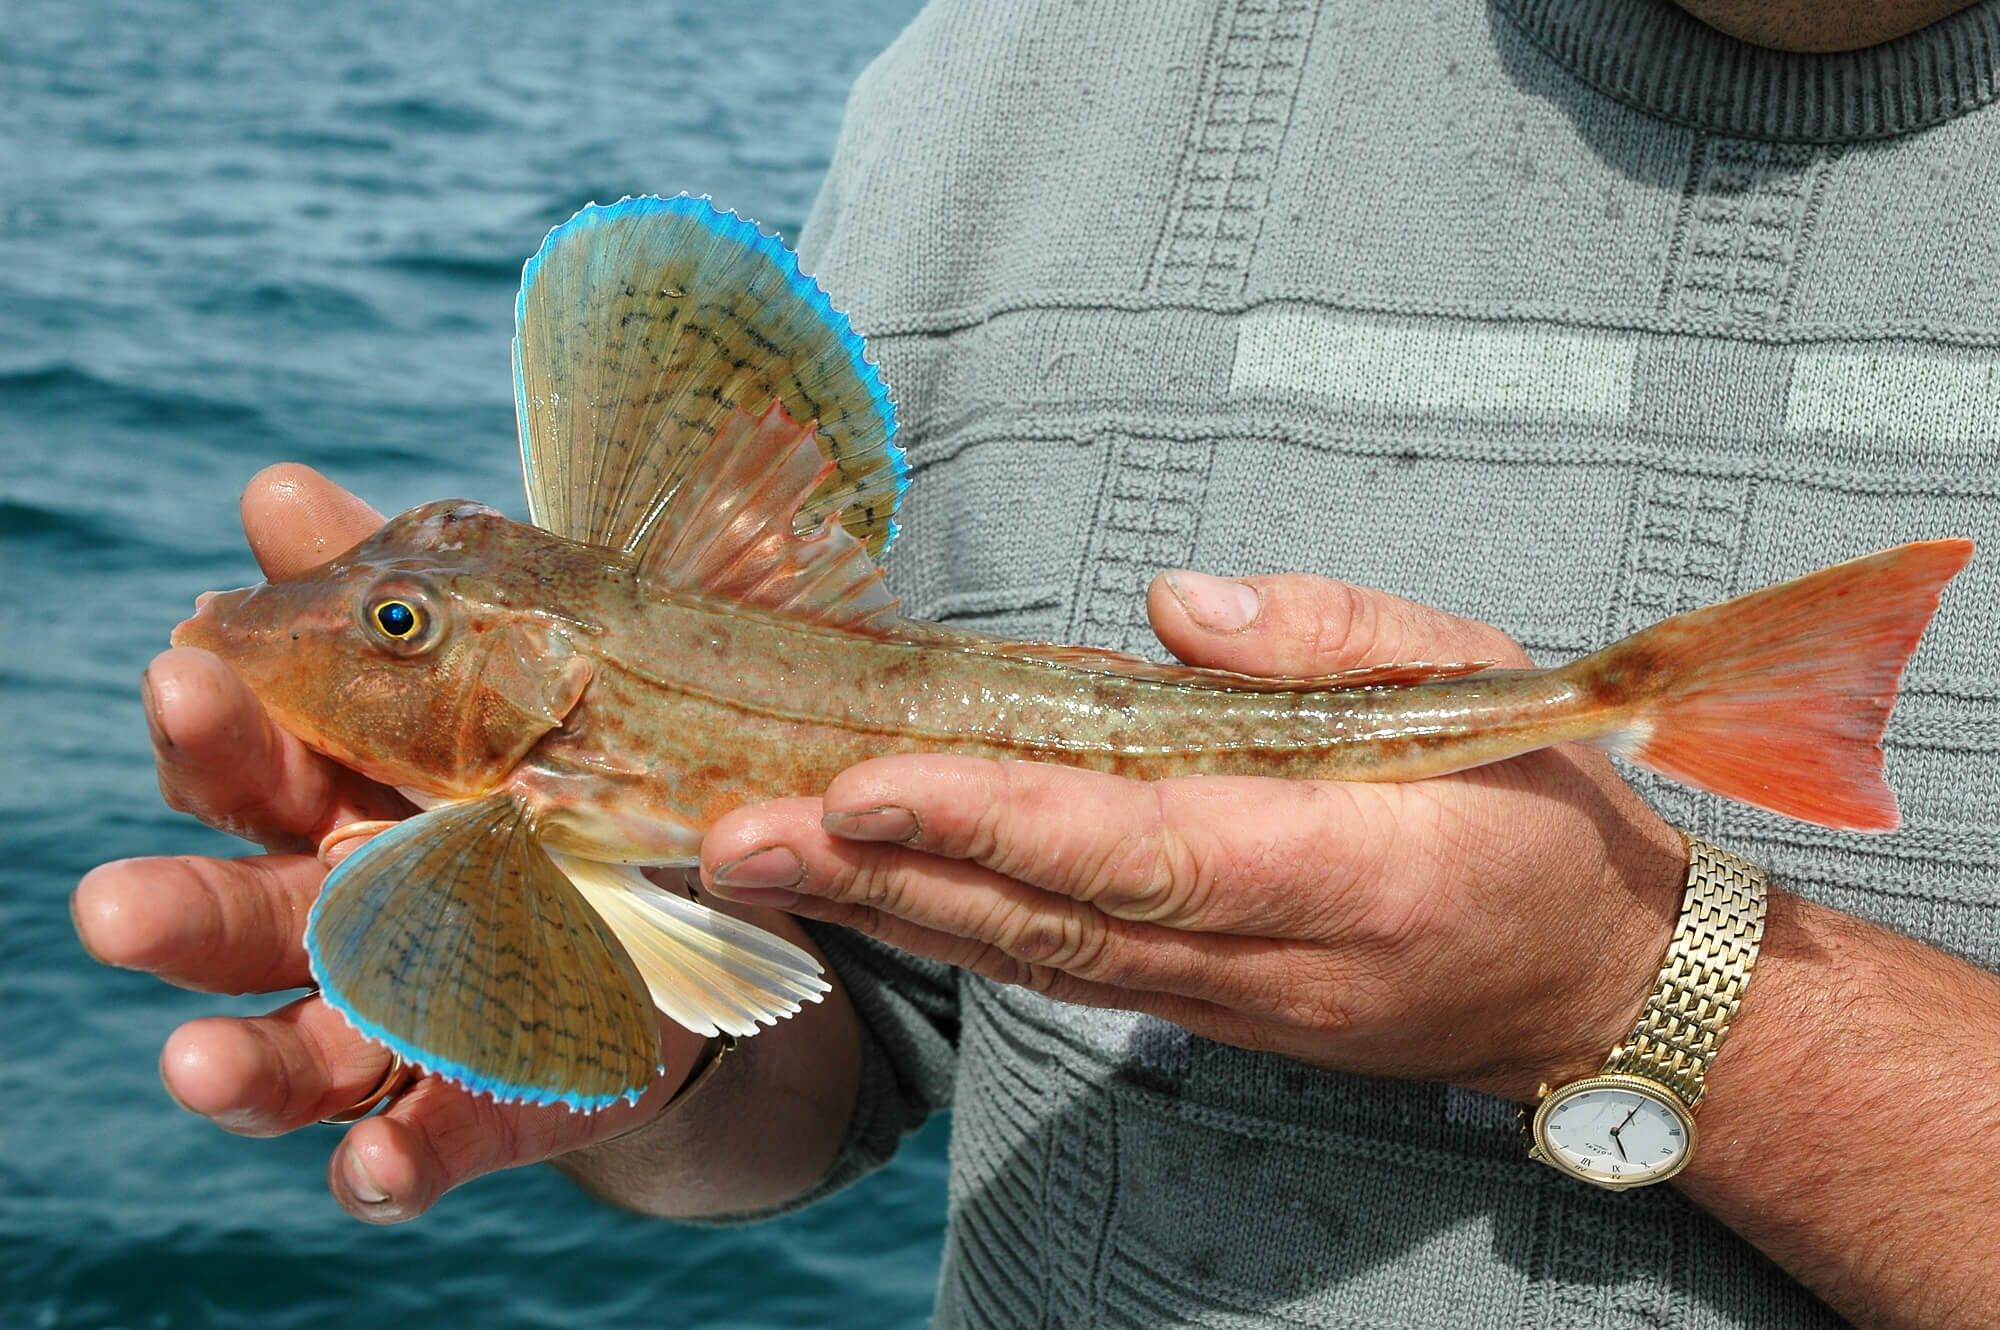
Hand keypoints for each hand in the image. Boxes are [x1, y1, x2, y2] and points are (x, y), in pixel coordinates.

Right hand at [72, 465, 709, 1221]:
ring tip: (192, 1064)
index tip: (189, 667)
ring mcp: (405, 1024)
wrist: (671, 926)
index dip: (214, 730)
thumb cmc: (536, 788)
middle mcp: (344, 922)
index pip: (247, 772)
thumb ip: (386, 601)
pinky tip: (378, 1171)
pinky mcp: (482, 1104)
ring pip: (301, 1053)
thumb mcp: (485, 690)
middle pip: (244, 920)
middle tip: (112, 909)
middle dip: (178, 912)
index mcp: (337, 805)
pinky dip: (396, 1163)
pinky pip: (433, 1142)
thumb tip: (274, 491)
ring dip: (240, 1066)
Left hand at [702, 568, 1690, 1098]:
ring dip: (886, 914)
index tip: (870, 786)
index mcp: (1358, 864)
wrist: (1599, 991)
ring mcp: (1234, 1008)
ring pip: (1035, 962)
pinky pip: (1059, 975)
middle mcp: (1276, 960)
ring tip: (751, 862)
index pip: (1150, 846)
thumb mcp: (1478, 684)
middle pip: (1052, 924)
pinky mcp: (1206, 1018)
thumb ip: (1324, 637)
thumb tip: (1168, 610)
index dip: (1002, 821)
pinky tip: (860, 896)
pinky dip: (949, 933)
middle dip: (885, 881)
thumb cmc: (1544, 817)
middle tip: (736, 835)